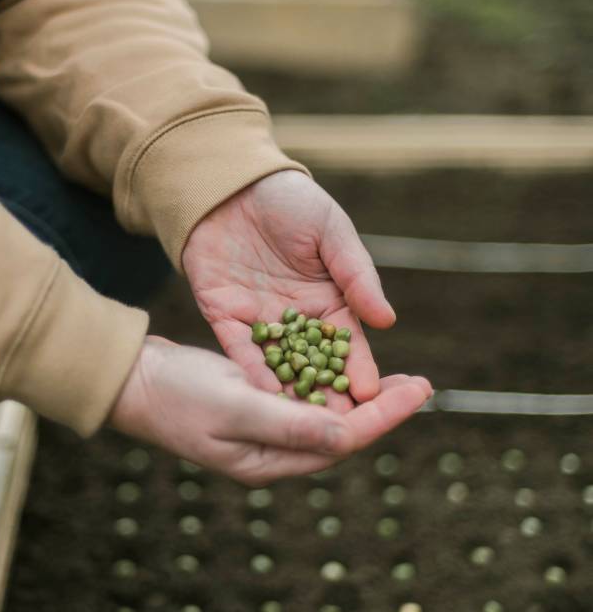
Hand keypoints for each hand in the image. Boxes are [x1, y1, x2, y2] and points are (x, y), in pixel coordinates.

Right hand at [110, 337, 431, 484]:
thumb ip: (289, 421)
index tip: (420, 391)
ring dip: (361, 396)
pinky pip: (305, 398)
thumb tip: (346, 434)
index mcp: (271, 460)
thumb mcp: (235, 406)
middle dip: (384, 409)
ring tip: (398, 378)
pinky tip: (347, 366)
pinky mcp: (255, 404)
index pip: (342, 440)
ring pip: (326, 414)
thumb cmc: (177, 396)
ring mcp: (264, 428)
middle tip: (423, 384)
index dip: (385, 417)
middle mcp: (273, 450)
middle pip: (341, 432)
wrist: (133, 381)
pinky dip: (330, 383)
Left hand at [182, 170, 400, 412]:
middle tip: (341, 429)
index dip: (359, 368)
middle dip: (328, 396)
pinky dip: (251, 371)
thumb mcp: (331, 231)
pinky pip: (240, 350)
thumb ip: (355, 275)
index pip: (348, 343)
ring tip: (303, 426)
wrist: (232, 182)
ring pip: (278, 366)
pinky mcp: (225, 316)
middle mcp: (296, 319)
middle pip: (315, 366)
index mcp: (328, 300)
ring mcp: (260, 320)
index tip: (373, 395)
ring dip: (290, 395)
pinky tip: (262, 394)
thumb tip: (386, 320)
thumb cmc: (290, 201)